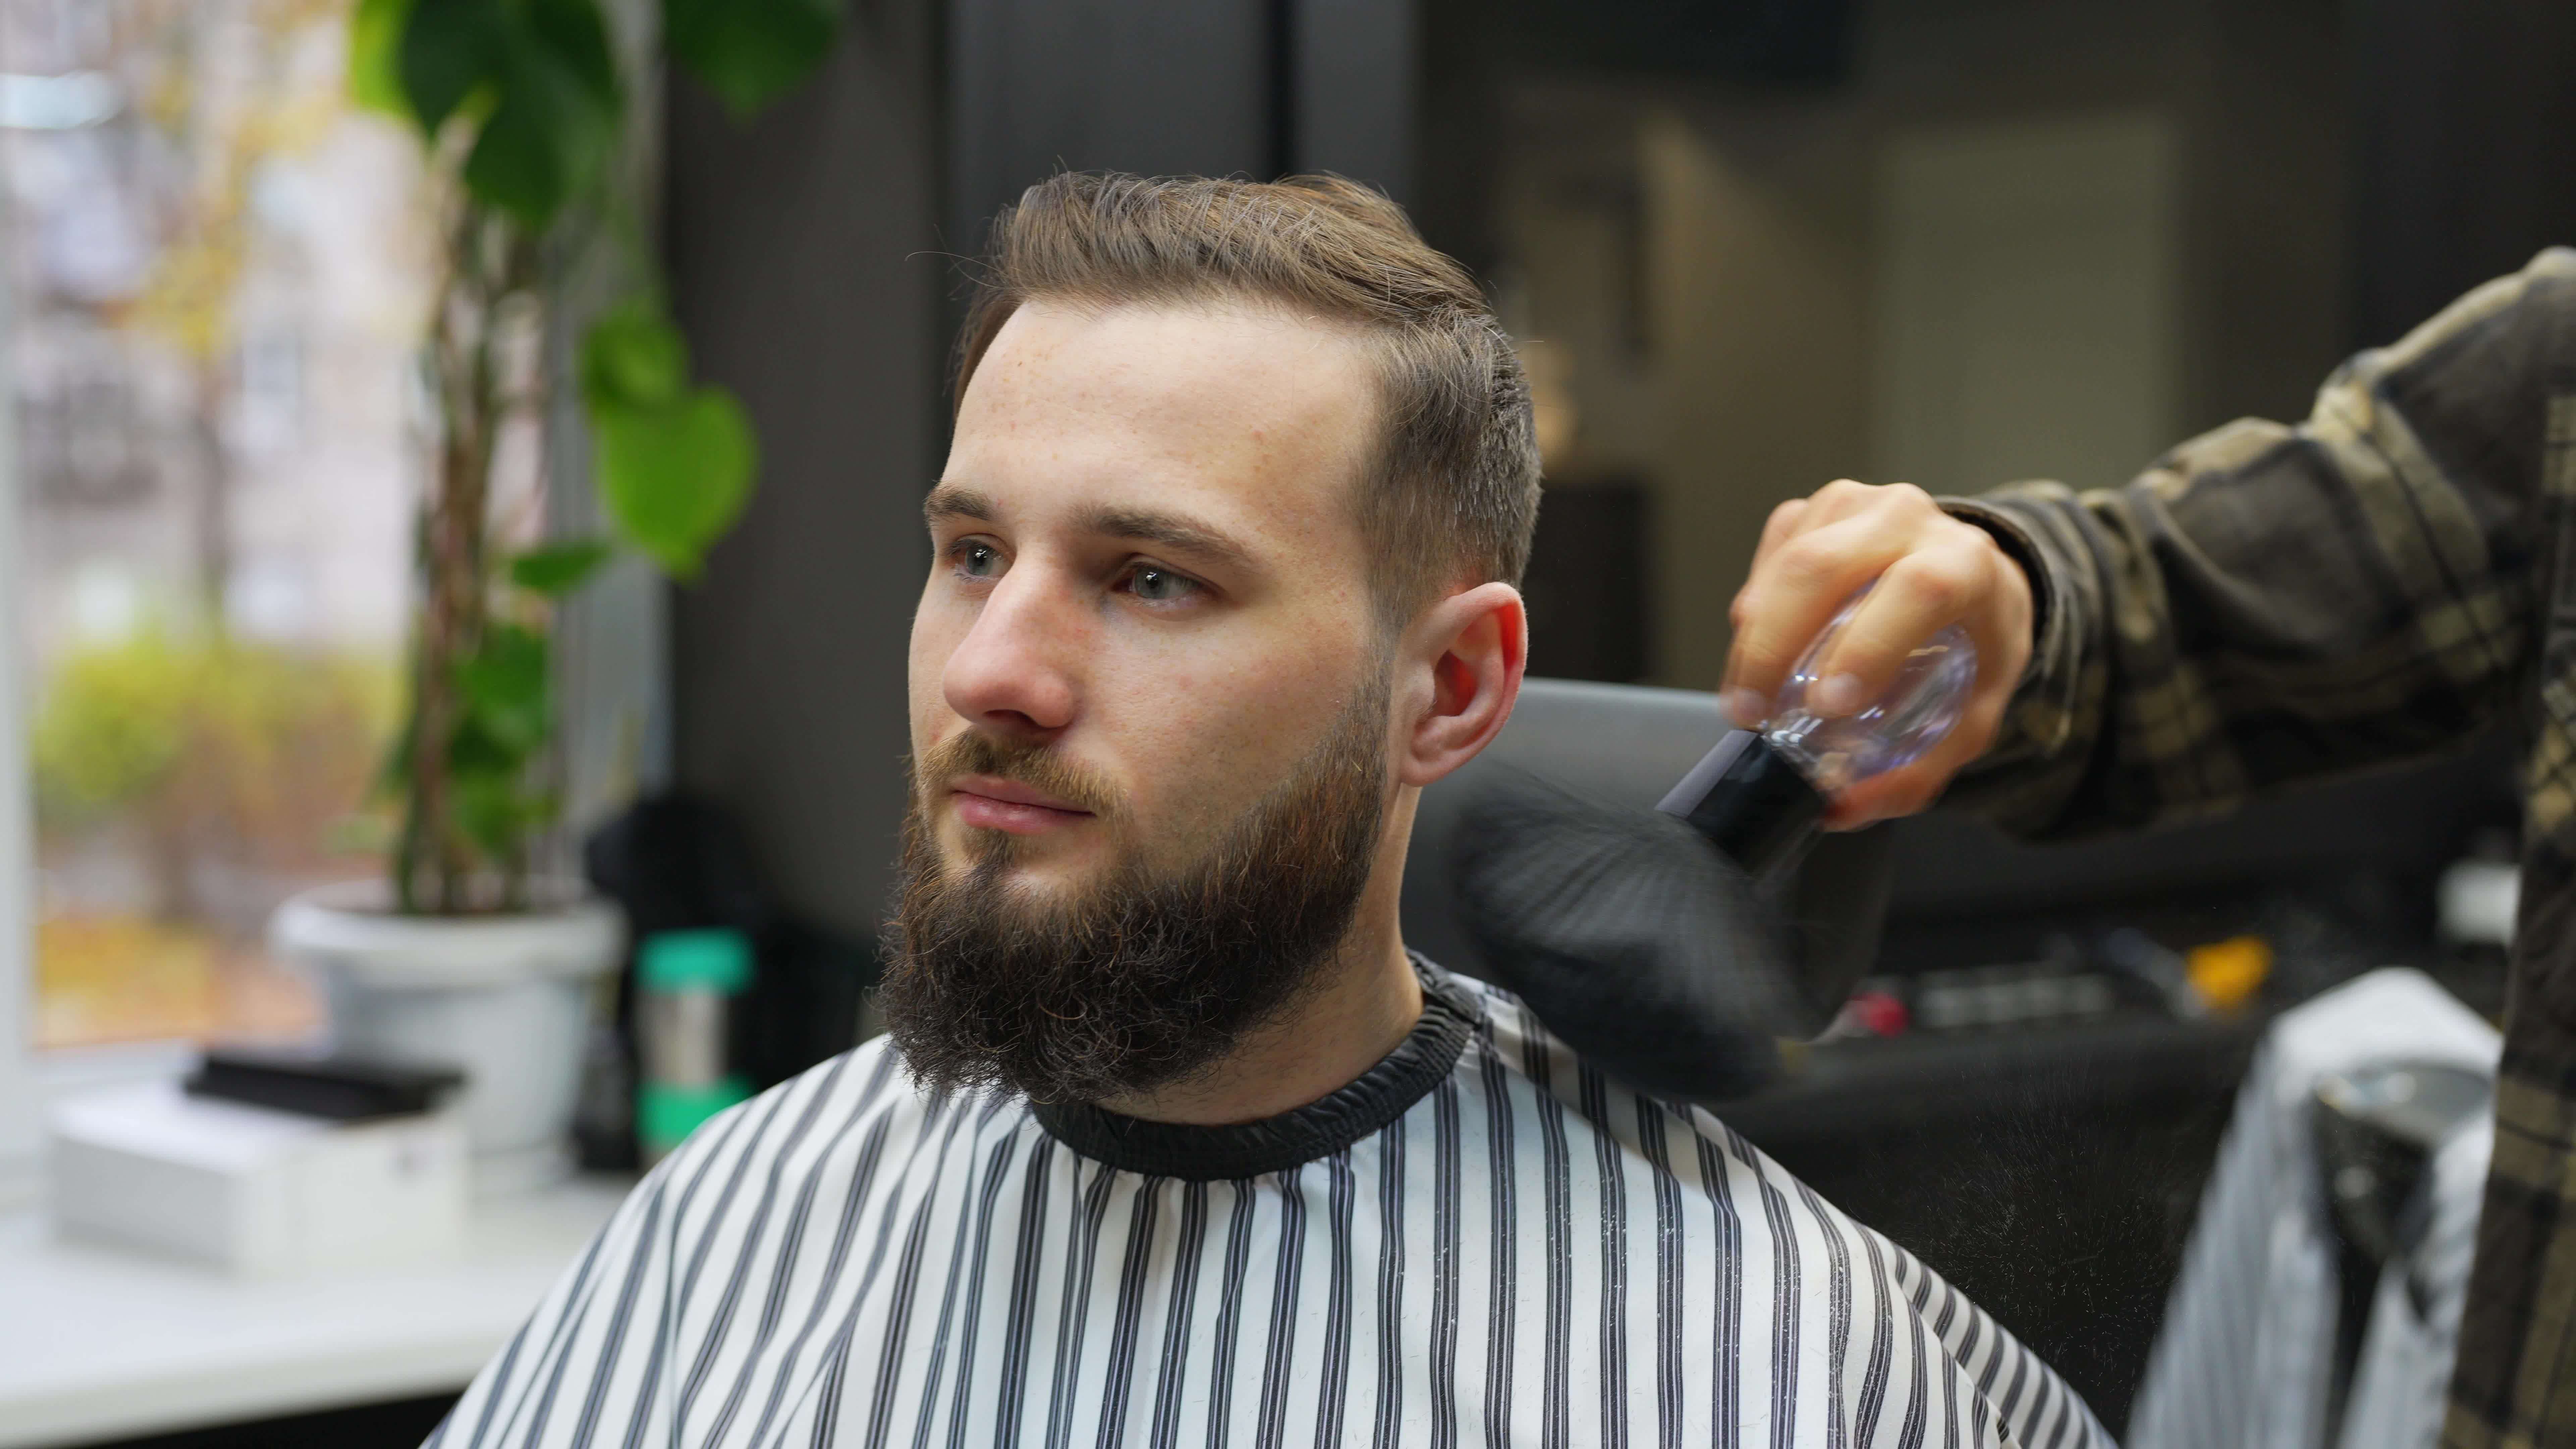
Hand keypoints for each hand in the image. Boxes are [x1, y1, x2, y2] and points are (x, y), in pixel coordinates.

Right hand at [1722, 481, 2033, 827]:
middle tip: (1752, 716)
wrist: (1973, 576)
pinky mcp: (1817, 508)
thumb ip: (1913, 772)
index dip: (1867, 645)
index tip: (1826, 706)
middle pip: (1823, 567)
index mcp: (1967, 563)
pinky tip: (1761, 644)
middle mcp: (1911, 519)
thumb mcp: (1971, 717)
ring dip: (1755, 635)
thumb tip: (1836, 810)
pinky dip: (1756, 607)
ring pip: (1787, 560)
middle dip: (1774, 648)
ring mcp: (1858, 504)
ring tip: (1747, 695)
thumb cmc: (1973, 644)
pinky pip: (1770, 553)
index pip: (1917, 589)